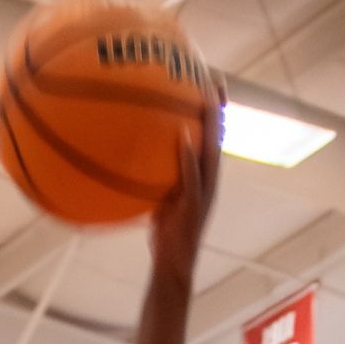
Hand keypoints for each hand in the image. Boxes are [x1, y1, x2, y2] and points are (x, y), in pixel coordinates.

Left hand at [150, 72, 224, 283]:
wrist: (172, 268)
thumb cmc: (163, 235)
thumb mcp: (158, 200)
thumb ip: (152, 179)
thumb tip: (125, 158)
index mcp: (203, 178)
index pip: (211, 138)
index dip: (212, 111)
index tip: (205, 81)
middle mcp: (209, 181)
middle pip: (219, 137)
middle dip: (218, 107)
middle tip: (214, 76)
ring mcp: (205, 193)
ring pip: (213, 152)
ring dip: (213, 124)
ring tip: (207, 96)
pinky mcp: (195, 206)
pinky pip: (193, 176)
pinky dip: (188, 156)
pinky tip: (181, 135)